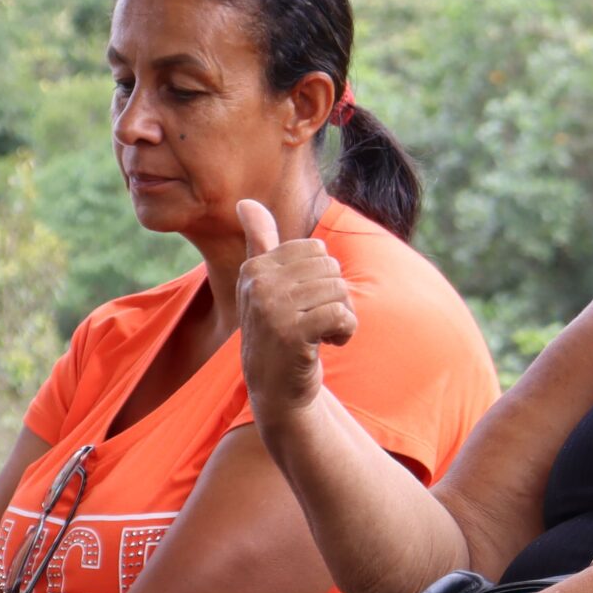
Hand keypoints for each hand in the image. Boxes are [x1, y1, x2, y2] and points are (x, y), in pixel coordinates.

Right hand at [236, 198, 356, 424]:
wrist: (277, 391)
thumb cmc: (276, 334)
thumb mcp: (263, 286)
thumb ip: (259, 243)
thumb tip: (246, 202)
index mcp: (255, 268)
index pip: (317, 249)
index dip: (323, 278)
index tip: (306, 303)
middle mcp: (259, 284)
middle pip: (331, 268)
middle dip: (336, 296)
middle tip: (318, 322)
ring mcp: (272, 308)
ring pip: (339, 290)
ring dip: (343, 317)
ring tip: (322, 335)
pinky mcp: (291, 333)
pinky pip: (341, 313)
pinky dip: (346, 331)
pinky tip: (330, 345)